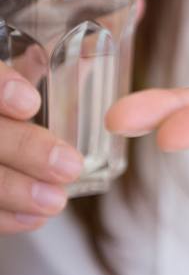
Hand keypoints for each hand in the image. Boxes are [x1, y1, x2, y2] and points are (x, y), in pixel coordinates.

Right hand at [0, 61, 82, 233]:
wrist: (1, 136)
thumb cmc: (3, 97)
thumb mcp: (17, 67)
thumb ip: (35, 63)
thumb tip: (92, 56)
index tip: (30, 103)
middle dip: (22, 149)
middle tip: (69, 166)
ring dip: (11, 191)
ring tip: (56, 201)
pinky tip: (32, 218)